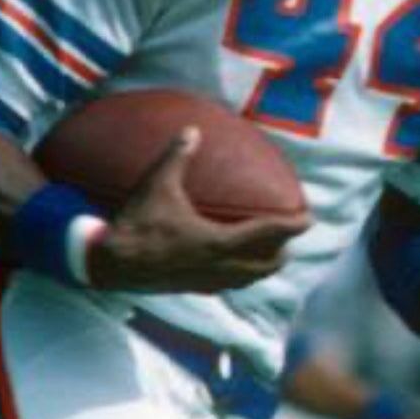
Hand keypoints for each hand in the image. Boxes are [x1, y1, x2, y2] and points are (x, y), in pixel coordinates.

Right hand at [88, 127, 311, 292]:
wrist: (110, 265)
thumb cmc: (136, 224)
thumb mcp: (156, 185)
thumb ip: (176, 156)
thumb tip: (191, 130)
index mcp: (217, 242)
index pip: (266, 234)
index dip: (291, 226)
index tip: (309, 220)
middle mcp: (217, 266)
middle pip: (265, 265)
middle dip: (282, 251)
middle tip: (290, 238)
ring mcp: (205, 281)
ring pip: (247, 280)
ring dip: (263, 268)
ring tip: (272, 257)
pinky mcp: (191, 288)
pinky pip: (227, 286)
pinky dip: (241, 277)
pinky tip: (234, 270)